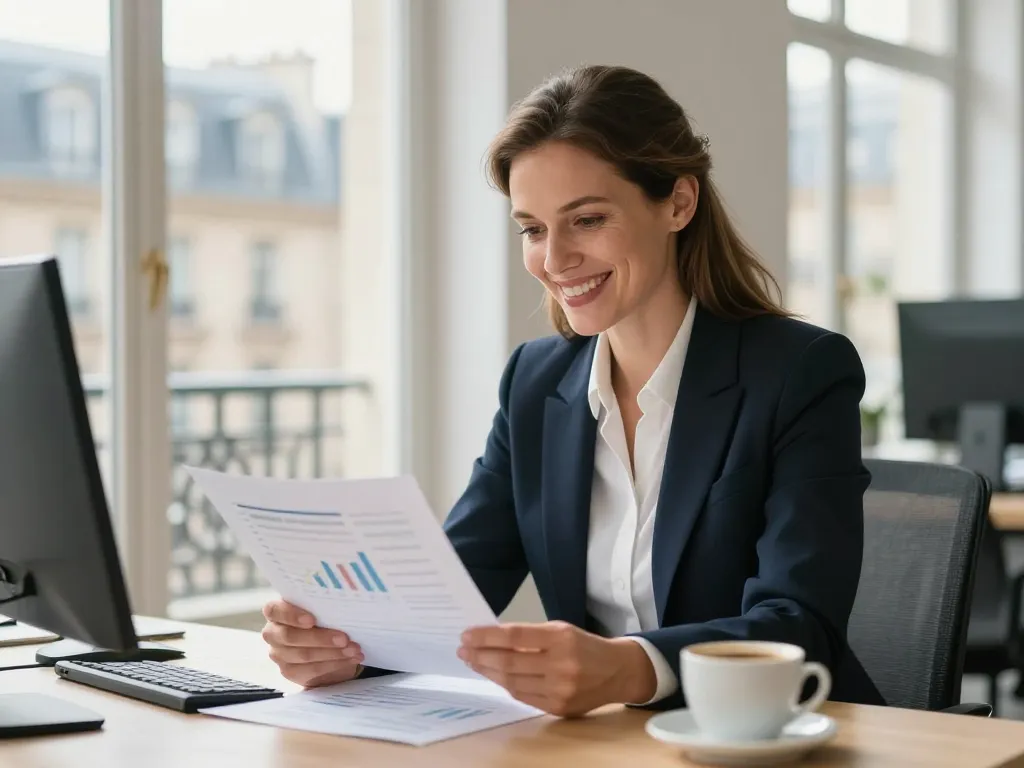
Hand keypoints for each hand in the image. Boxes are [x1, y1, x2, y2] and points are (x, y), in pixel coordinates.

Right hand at [261, 599, 364, 687]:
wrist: (324, 644)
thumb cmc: (321, 618)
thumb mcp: (320, 609)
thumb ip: (322, 607)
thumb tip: (343, 605)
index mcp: (276, 612)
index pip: (274, 610)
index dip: (292, 615)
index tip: (312, 620)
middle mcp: (273, 633)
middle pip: (291, 637)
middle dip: (321, 638)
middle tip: (344, 638)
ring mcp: (279, 654)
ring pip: (304, 655)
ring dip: (333, 653)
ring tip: (354, 649)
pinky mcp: (290, 672)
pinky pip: (313, 670)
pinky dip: (335, 664)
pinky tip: (351, 659)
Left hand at [457, 621, 655, 716]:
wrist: (618, 672)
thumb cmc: (585, 646)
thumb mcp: (561, 630)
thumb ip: (530, 636)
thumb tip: (491, 639)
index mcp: (561, 638)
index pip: (514, 635)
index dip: (487, 636)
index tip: (467, 635)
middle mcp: (561, 664)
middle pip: (509, 661)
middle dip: (480, 655)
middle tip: (463, 650)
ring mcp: (560, 689)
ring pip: (512, 682)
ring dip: (488, 672)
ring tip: (474, 662)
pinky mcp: (558, 707)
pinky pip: (523, 696)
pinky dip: (506, 685)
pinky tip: (495, 676)